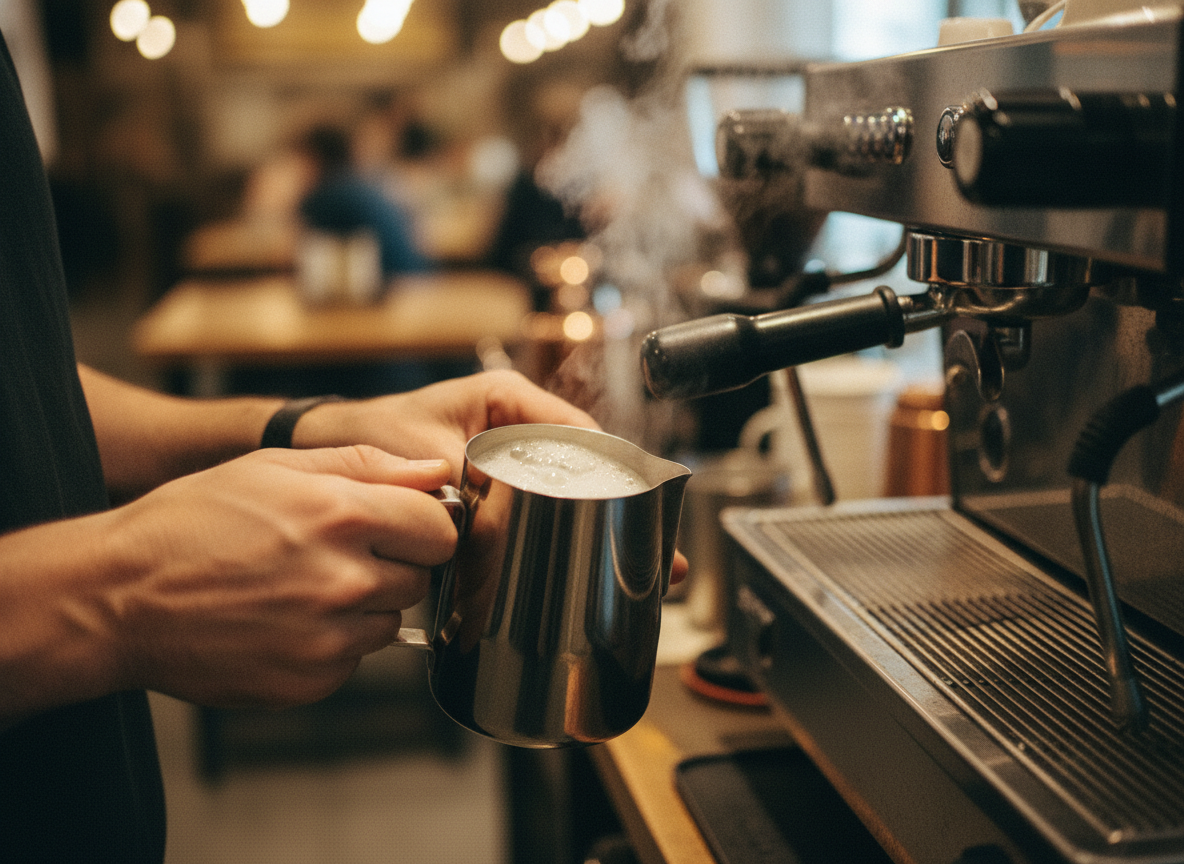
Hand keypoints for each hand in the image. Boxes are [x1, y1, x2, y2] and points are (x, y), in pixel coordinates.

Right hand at [103, 446, 455, 708]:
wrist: (119, 597)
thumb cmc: (193, 521)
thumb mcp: (275, 467)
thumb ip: (367, 466)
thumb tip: (435, 472)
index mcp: (344, 516)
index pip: (442, 529)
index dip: (424, 524)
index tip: (401, 525)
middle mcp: (345, 580)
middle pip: (421, 577)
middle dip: (392, 564)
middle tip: (336, 554)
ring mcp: (328, 638)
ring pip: (389, 621)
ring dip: (362, 606)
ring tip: (300, 587)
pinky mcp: (310, 681)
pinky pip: (352, 659)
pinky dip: (330, 644)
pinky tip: (283, 621)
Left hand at [294, 370, 689, 583]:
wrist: (323, 450)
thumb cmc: (366, 436)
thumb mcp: (421, 458)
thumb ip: (458, 492)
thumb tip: (490, 534)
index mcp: (508, 398)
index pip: (582, 433)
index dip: (619, 475)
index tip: (646, 510)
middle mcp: (516, 424)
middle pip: (588, 468)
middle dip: (624, 512)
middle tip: (662, 556)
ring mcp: (508, 457)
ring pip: (569, 493)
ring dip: (600, 529)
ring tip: (643, 570)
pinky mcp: (496, 489)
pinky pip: (540, 512)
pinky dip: (562, 538)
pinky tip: (589, 569)